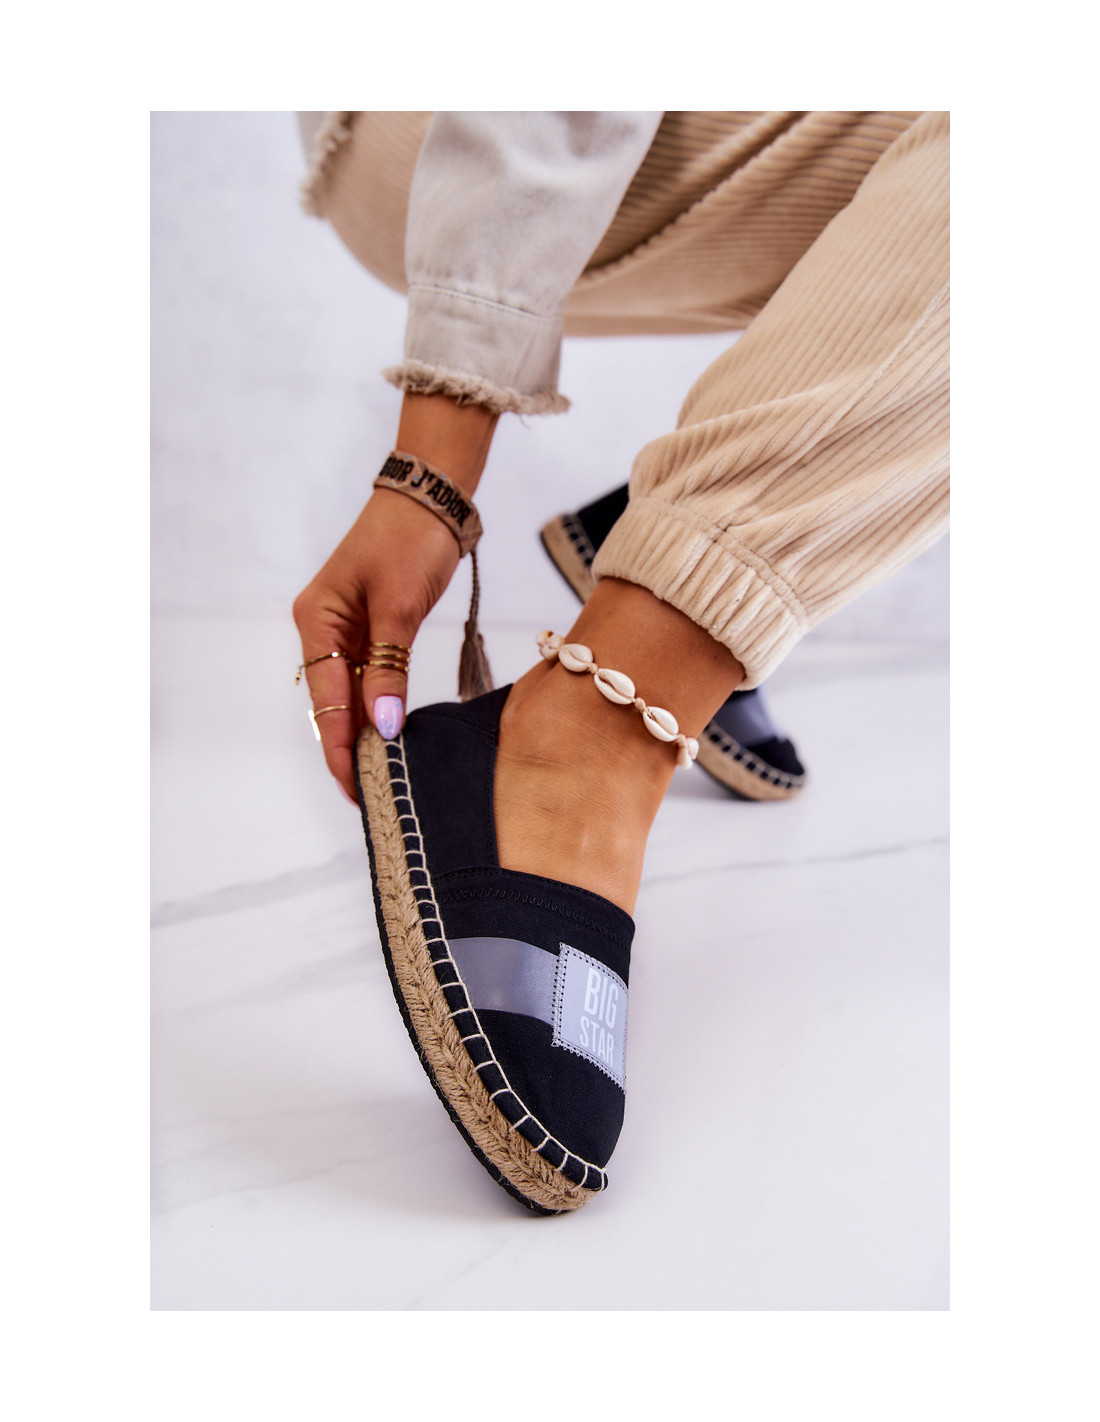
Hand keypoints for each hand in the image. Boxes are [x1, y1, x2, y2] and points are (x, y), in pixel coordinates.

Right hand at [292, 489, 462, 802]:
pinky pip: (368, 678)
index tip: (356, 788)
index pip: (326, 700)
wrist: (431, 499)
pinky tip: (391, 733)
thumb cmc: (410, 540)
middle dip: (350, 747)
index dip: (340, 747)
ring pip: (351, 694)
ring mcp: (344, 629)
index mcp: (316, 620)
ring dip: (366, 730)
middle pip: (332, 702)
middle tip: (375, 795)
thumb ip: (389, 669)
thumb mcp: (400, 606)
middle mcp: (322, 628)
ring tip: (384, 773)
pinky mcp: (370, 628)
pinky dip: (380, 705)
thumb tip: (382, 727)